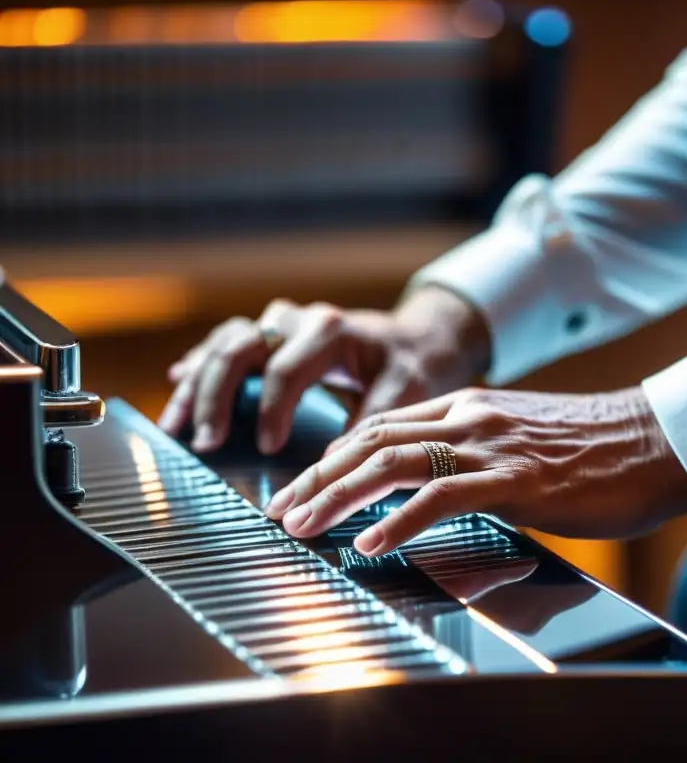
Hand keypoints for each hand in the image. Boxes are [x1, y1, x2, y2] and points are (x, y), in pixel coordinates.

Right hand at [158, 286, 490, 454]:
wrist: (417, 340)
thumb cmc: (412, 366)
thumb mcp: (405, 391)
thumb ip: (372, 420)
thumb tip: (332, 460)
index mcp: (330, 332)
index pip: (285, 368)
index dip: (271, 410)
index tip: (269, 449)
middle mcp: (298, 320)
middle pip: (239, 348)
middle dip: (215, 396)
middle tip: (207, 443)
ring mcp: (279, 323)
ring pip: (224, 342)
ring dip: (196, 383)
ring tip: (176, 427)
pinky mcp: (269, 333)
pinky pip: (224, 342)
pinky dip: (200, 363)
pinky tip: (177, 384)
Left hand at [264, 386, 686, 555]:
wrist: (656, 439)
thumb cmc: (597, 449)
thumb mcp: (523, 439)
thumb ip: (479, 454)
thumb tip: (444, 487)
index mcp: (469, 407)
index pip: (382, 425)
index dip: (334, 456)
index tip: (306, 485)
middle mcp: (470, 417)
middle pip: (371, 440)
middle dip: (317, 477)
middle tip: (281, 509)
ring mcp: (490, 445)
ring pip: (392, 462)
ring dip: (337, 495)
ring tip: (302, 524)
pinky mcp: (515, 478)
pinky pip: (441, 497)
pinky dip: (398, 521)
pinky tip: (371, 543)